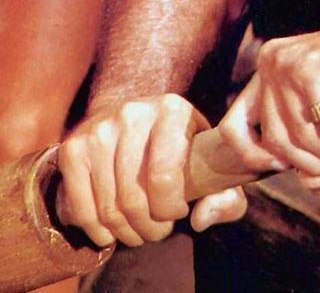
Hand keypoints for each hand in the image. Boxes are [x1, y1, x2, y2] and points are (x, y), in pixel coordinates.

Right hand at [57, 94, 246, 247]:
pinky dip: (96, 230)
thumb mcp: (211, 166)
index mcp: (172, 108)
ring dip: (125, 232)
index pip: (164, 175)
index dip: (170, 208)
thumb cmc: (182, 149)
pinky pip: (81, 206)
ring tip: (138, 231)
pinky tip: (110, 231)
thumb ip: (225, 196)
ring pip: (108, 205)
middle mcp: (133, 111)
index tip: (177, 213)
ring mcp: (99, 127)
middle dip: (148, 227)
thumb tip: (200, 219)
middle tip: (157, 230)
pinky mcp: (74, 146)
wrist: (139, 120)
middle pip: (134, 196)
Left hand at [216, 0, 319, 184]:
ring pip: (304, 141)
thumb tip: (312, 184)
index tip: (297, 169)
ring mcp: (290, 64)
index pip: (233, 126)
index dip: (255, 159)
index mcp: (270, 69)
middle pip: (276, 144)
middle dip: (319, 164)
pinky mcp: (316, 69)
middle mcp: (272, 63)